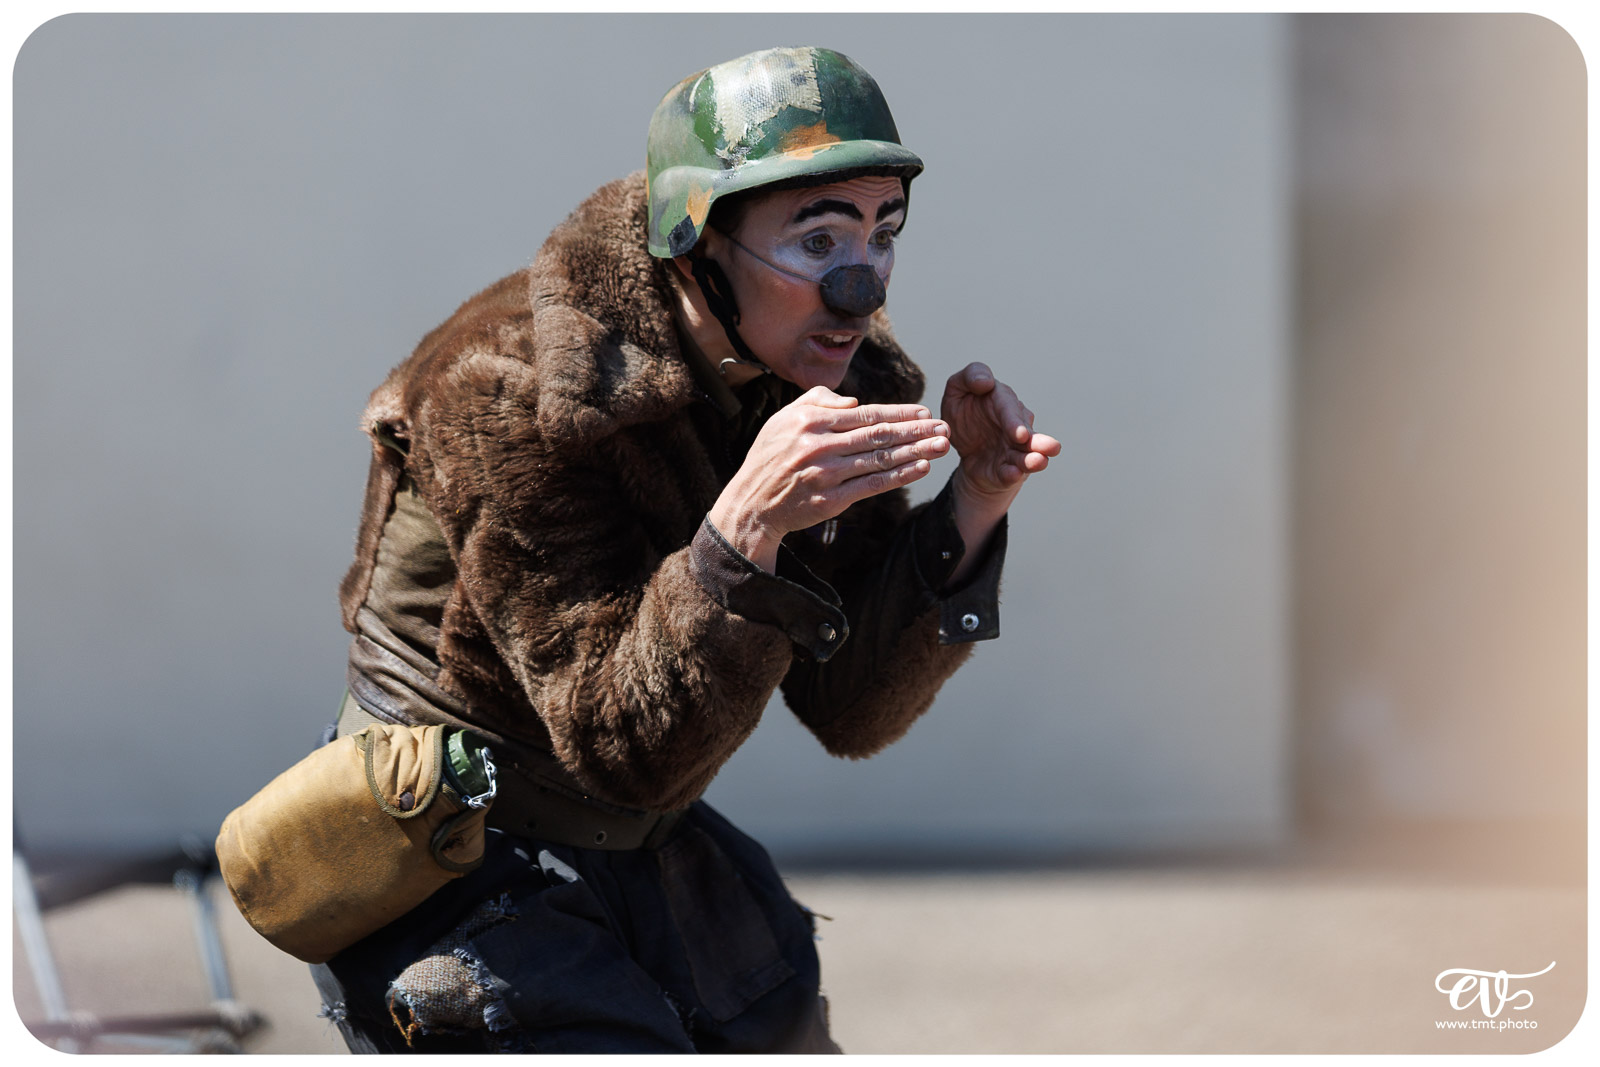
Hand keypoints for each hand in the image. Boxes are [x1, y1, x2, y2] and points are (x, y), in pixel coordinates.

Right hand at [709, 386, 949, 571]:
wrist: (751, 502)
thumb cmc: (770, 456)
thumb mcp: (784, 418)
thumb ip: (818, 402)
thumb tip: (854, 402)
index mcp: (811, 421)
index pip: (865, 414)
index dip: (899, 412)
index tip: (925, 411)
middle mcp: (820, 445)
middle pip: (878, 435)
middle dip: (916, 430)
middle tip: (944, 427)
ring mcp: (826, 473)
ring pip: (879, 459)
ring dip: (916, 451)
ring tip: (942, 445)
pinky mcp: (830, 500)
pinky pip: (872, 485)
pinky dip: (899, 476)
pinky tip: (921, 468)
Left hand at [941, 362, 1059, 509]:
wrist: (955, 444)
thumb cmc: (962, 411)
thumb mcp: (957, 390)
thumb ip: (971, 377)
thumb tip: (986, 381)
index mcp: (1003, 404)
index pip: (1010, 411)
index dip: (1015, 422)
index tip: (1019, 434)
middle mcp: (1014, 427)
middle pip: (1028, 435)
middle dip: (1037, 442)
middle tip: (1049, 448)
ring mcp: (1012, 450)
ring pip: (1025, 456)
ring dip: (1033, 460)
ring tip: (1040, 462)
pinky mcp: (1005, 470)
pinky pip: (1009, 474)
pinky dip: (1011, 475)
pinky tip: (1013, 474)